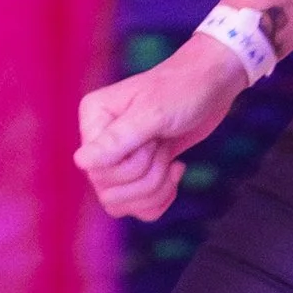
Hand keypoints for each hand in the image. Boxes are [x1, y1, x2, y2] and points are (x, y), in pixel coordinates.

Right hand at [74, 36, 250, 222]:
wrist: (211, 85)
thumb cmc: (183, 90)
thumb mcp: (153, 114)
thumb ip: (117, 139)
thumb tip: (81, 162)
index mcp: (94, 118)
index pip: (97, 170)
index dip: (132, 165)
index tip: (154, 138)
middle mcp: (99, 139)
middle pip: (109, 191)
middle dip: (148, 177)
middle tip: (164, 147)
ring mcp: (117, 158)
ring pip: (121, 204)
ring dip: (156, 189)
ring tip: (173, 162)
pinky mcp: (137, 171)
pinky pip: (136, 207)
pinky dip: (161, 198)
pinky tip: (176, 170)